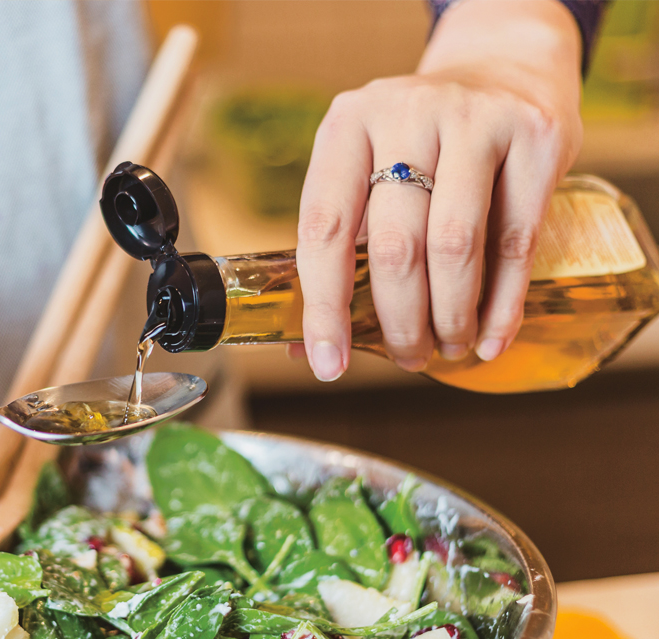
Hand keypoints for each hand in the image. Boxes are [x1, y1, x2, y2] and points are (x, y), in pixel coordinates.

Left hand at [291, 0, 583, 379]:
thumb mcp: (366, 169)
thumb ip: (341, 246)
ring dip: (450, 316)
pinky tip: (490, 338)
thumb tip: (310, 348)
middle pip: (395, 246)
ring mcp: (475, 119)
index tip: (329, 364)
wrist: (503, 68)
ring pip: (455, 245)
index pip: (324, 228)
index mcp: (346, 125)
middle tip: (408, 357)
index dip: (324, 306)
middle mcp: (406, 113)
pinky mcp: (536, 135)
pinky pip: (516, 240)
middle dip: (399, 321)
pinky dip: (502, 303)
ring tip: (447, 347)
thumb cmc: (420, 142)